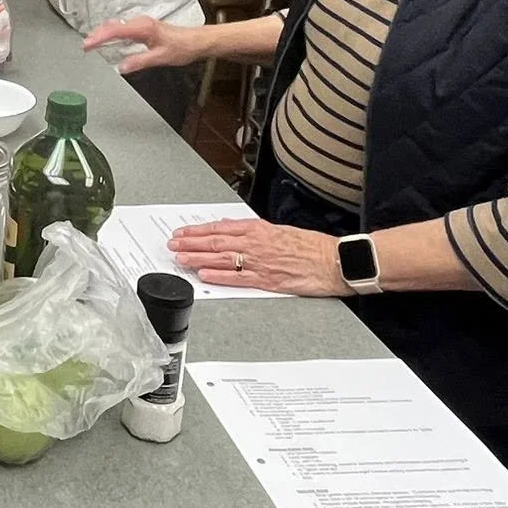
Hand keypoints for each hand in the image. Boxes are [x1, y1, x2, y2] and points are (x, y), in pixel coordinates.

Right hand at [83, 15, 207, 74]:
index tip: (87, 45)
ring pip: (116, 25)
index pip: (114, 30)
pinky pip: (122, 27)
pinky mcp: (143, 27)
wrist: (196, 41)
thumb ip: (139, 61)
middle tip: (85, 46)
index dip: (99, 37)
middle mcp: (140, 23)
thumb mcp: (161, 58)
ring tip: (91, 43)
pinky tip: (108, 38)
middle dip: (96, 34)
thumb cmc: (182, 48)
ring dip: (103, 33)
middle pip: (112, 25)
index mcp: (143, 28)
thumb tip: (121, 67)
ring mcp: (141, 23)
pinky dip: (111, 32)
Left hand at [166, 219, 346, 295]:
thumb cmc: (313, 246)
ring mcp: (260, 262)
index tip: (182, 232)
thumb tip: (235, 232)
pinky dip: (219, 277)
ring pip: (222, 259)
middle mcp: (256, 243)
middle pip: (216, 242)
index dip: (198, 230)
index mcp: (259, 229)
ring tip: (180, 258)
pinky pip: (237, 278)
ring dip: (198, 258)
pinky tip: (204, 276)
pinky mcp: (267, 280)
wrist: (335, 260)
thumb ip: (257, 233)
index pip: (221, 228)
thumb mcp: (281, 231)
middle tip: (173, 244)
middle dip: (191, 243)